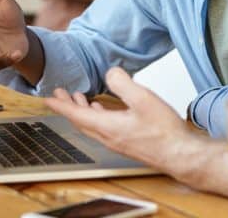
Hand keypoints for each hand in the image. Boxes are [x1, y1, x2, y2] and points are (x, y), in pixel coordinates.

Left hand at [45, 67, 191, 169]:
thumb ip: (123, 83)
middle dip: (68, 105)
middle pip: (80, 121)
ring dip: (81, 111)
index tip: (47, 97)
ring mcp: (117, 141)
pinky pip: (102, 129)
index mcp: (108, 126)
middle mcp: (108, 137)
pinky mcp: (126, 142)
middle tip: (59, 93)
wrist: (180, 155)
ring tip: (77, 98)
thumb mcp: (144, 99)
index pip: (76, 115)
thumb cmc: (164, 132)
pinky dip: (95, 117)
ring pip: (91, 125)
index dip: (61, 104)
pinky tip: (101, 110)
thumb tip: (110, 72)